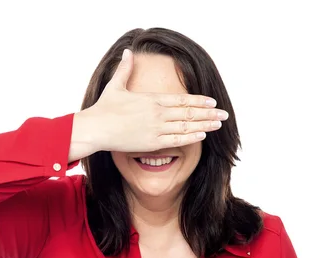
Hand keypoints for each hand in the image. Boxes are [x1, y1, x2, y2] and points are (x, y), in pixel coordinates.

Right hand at [76, 49, 228, 152]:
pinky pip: (176, 140)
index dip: (199, 101)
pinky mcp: (151, 142)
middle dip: (209, 113)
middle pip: (189, 112)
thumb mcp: (115, 86)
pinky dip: (191, 137)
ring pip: (186, 126)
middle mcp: (157, 112)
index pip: (182, 99)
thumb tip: (127, 52)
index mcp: (151, 99)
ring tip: (218, 124)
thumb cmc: (103, 108)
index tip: (212, 101)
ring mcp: (156, 128)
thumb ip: (125, 69)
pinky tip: (202, 135)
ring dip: (205, 125)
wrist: (95, 128)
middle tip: (224, 114)